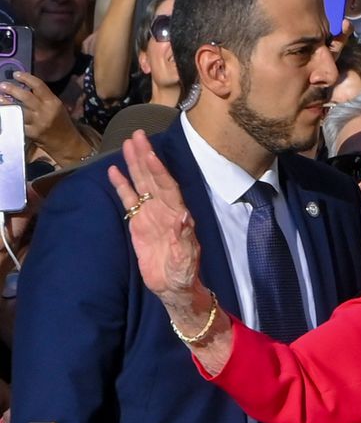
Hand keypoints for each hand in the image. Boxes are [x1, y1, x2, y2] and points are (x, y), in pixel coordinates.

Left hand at [0, 71, 90, 163]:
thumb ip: (43, 97)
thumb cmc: (62, 124)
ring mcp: (38, 123)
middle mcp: (45, 111)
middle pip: (26, 97)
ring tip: (0, 98)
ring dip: (7, 103)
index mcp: (53, 102)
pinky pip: (18, 123)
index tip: (16, 74)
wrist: (67, 145)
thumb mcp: (57, 107)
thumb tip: (25, 86)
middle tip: (2, 85)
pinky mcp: (32, 134)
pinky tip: (4, 113)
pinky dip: (10, 118)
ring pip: (19, 110)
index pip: (38, 85)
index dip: (26, 78)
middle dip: (12, 89)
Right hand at [109, 130, 201, 297]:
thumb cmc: (182, 274)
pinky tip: (114, 170)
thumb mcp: (184, 260)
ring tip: (127, 143)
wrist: (172, 287)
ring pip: (142, 183)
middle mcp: (165, 209)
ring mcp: (151, 214)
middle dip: (146, 157)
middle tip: (137, 135)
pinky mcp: (139, 222)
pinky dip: (122, 185)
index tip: (151, 154)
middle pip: (154, 178)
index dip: (159, 171)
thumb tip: (184, 218)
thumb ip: (183, 239)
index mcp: (178, 215)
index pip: (168, 188)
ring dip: (135, 164)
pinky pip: (129, 199)